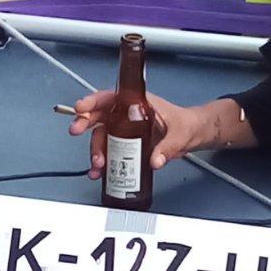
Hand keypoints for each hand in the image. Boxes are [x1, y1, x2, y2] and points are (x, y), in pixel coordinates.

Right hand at [68, 89, 200, 175]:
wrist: (193, 136)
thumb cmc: (187, 125)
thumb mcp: (180, 135)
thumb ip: (168, 148)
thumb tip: (154, 160)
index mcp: (139, 104)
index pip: (112, 98)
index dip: (94, 101)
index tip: (82, 107)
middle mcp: (128, 115)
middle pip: (101, 117)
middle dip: (85, 123)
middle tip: (76, 130)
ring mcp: (126, 131)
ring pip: (102, 137)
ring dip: (95, 150)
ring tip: (97, 164)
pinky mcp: (127, 146)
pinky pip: (110, 153)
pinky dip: (102, 163)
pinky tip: (99, 173)